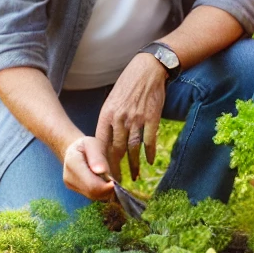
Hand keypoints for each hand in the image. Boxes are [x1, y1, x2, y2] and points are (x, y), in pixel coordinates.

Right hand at [62, 135, 116, 200]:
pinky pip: (91, 195)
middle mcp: (68, 177)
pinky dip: (101, 192)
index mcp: (72, 162)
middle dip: (106, 189)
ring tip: (109, 179)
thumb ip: (98, 157)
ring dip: (104, 191)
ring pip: (93, 195)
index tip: (115, 183)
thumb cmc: (87, 145)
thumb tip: (102, 171)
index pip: (90, 183)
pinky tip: (104, 182)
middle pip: (92, 192)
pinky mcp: (75, 190)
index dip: (105, 186)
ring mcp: (70, 185)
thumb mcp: (94, 144)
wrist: (76, 150)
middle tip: (115, 181)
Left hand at [96, 51, 168, 178]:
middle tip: (117, 182)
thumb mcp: (112, 101)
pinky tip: (150, 162)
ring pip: (133, 149)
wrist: (147, 70)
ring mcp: (136, 119)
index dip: (102, 160)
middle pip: (116, 150)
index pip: (101, 144)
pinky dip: (149, 153)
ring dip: (133, 165)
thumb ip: (109, 121)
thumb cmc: (128, 85)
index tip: (103, 173)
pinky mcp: (152, 118)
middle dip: (117, 168)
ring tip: (134, 177)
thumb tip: (106, 141)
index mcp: (107, 115)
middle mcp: (120, 118)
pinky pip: (149, 141)